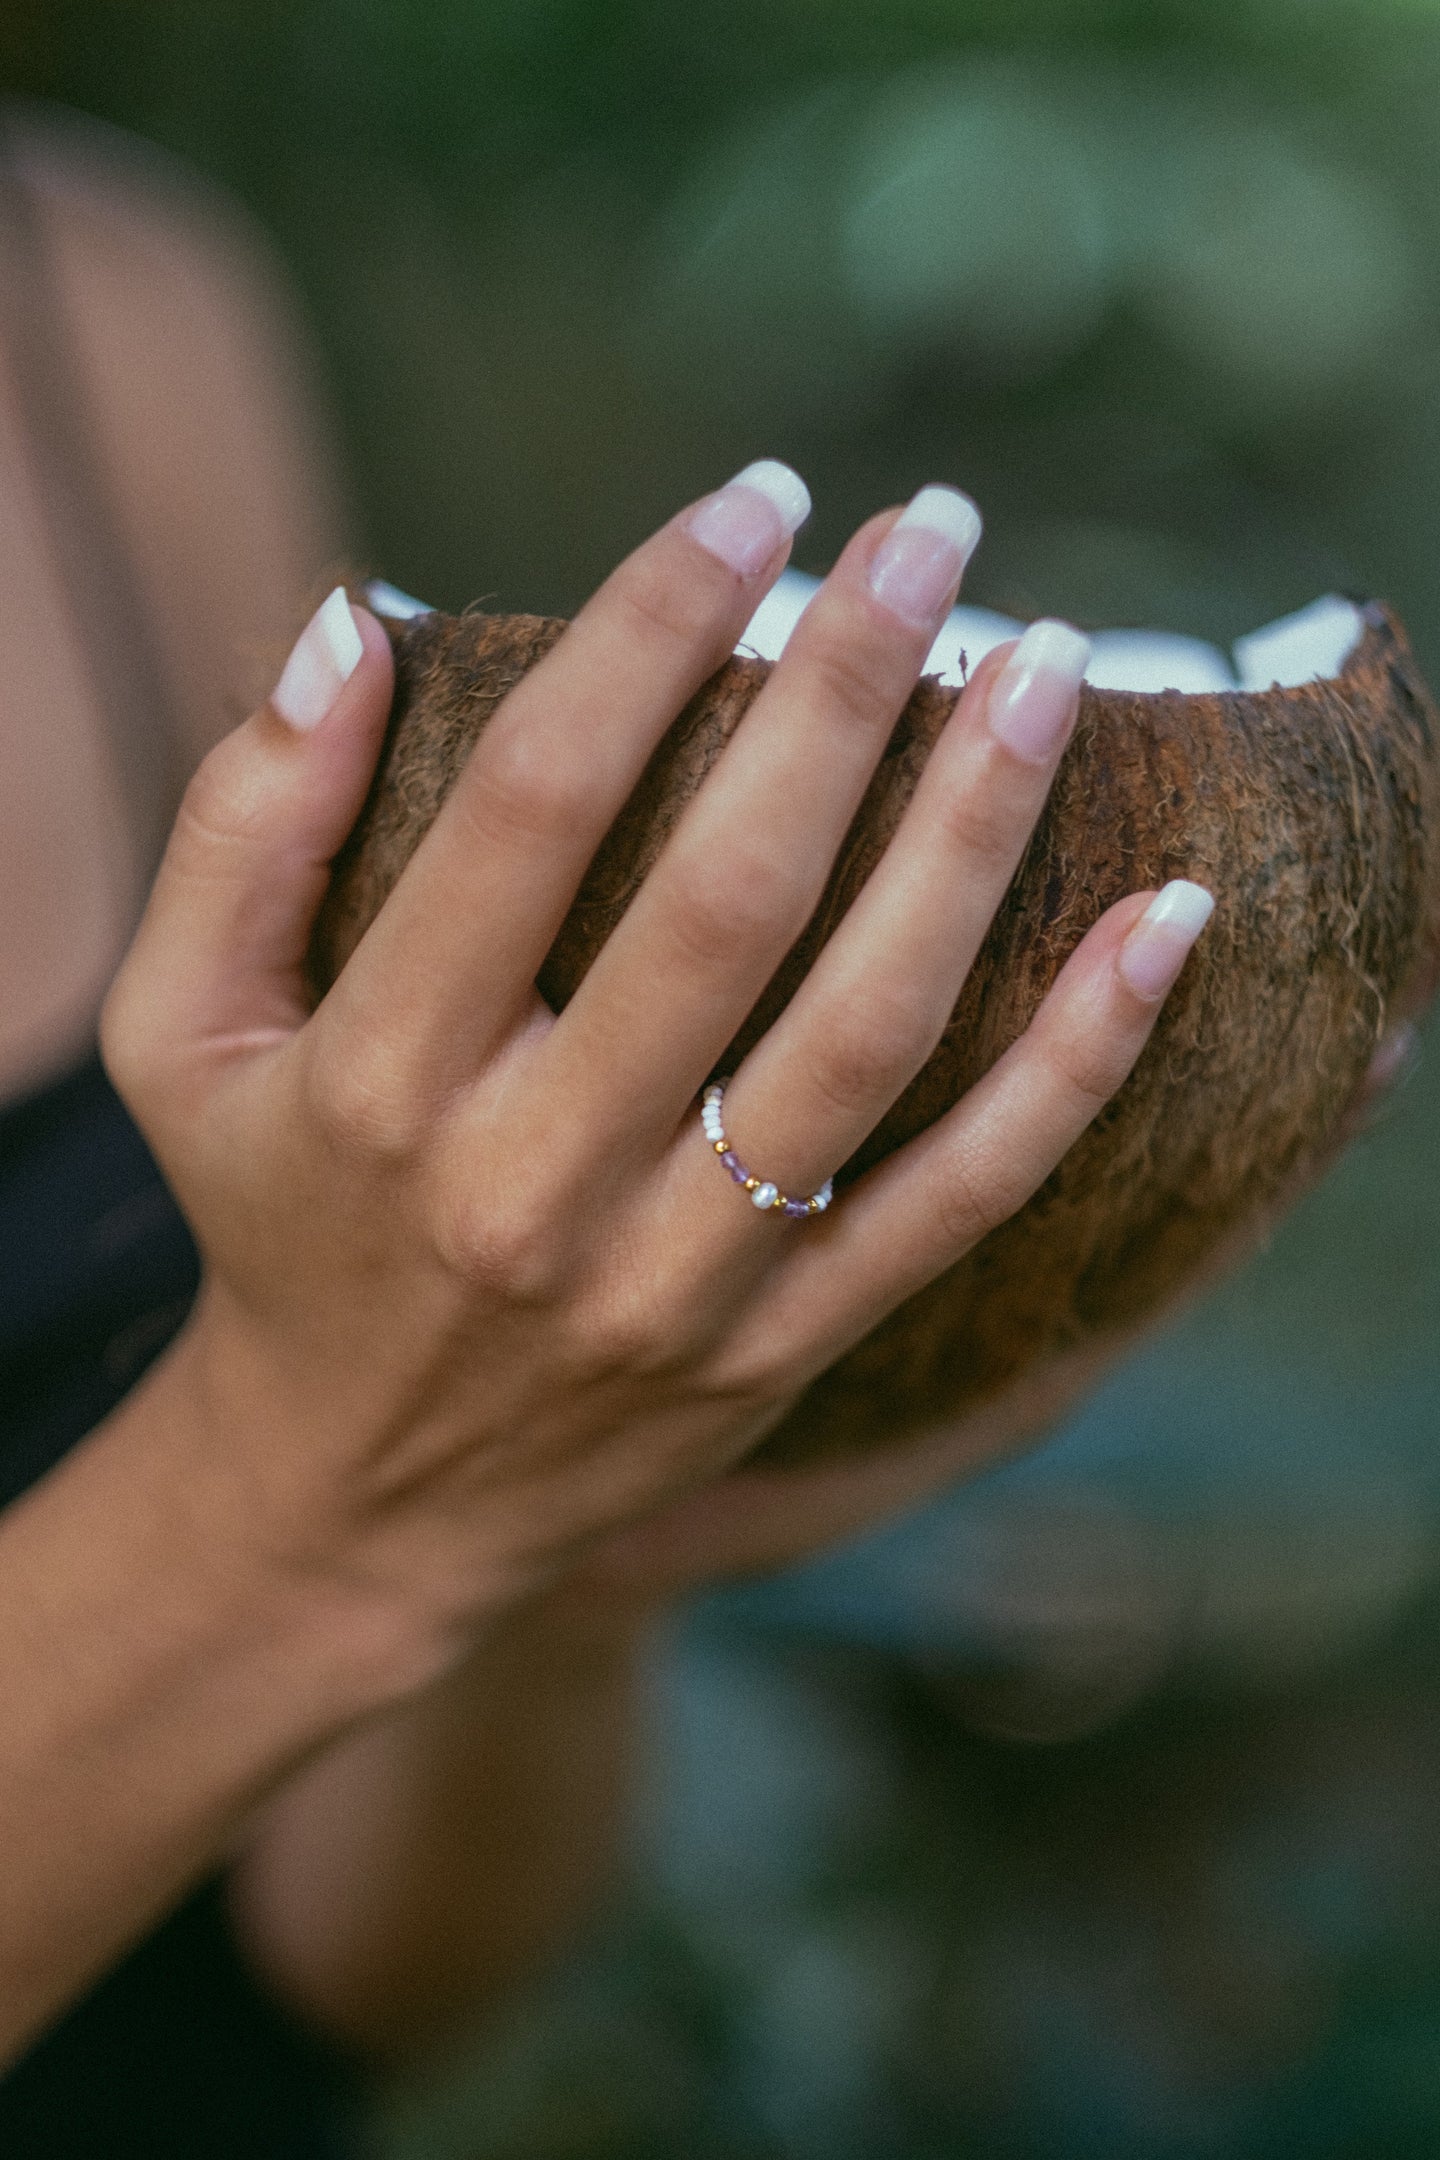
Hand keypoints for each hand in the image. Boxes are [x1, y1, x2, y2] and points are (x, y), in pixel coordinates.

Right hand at [102, 466, 1210, 1669]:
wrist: (354, 1495)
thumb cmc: (280, 1215)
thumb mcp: (182, 1030)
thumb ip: (241, 826)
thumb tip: (346, 621)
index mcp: (379, 1076)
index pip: (537, 800)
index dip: (655, 623)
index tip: (756, 500)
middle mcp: (532, 1180)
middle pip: (729, 898)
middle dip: (846, 692)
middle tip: (937, 532)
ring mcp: (673, 1279)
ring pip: (864, 1036)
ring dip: (974, 841)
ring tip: (1051, 673)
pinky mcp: (778, 1346)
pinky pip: (955, 1199)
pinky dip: (1075, 1065)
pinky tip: (1163, 925)